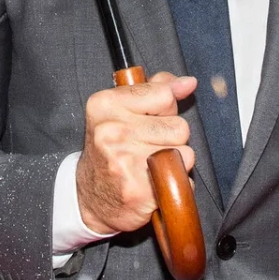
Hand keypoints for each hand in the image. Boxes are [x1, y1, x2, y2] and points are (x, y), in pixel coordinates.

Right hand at [74, 72, 195, 235]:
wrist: (91, 196)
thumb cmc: (111, 150)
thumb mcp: (123, 110)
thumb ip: (156, 89)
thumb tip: (187, 82)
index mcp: (106, 104)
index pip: (164, 95)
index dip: (165, 110)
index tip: (149, 121)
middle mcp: (111, 130)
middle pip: (179, 127)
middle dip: (171, 138)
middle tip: (148, 147)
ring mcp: (124, 160)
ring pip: (185, 153)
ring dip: (175, 162)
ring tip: (151, 165)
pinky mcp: (139, 189)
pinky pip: (183, 179)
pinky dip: (176, 183)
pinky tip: (156, 182)